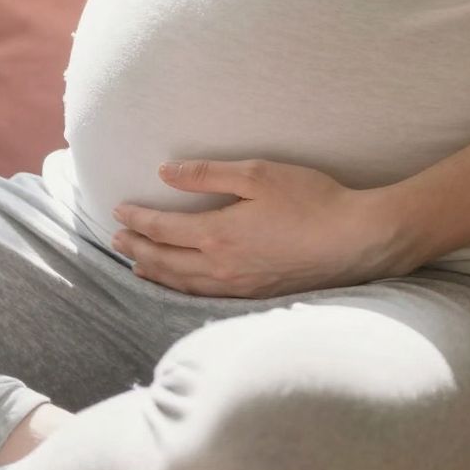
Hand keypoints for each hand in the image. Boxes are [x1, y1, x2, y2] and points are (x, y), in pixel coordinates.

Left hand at [108, 155, 419, 297]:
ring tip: (135, 264)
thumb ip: (208, 174)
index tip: (118, 210)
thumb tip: (166, 173)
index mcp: (217, 234)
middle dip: (137, 248)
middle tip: (115, 239)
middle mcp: (221, 266)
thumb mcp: (257, 174)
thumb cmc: (310, 200)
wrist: (354, 240)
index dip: (137, 220)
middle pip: (165, 260)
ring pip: (181, 283)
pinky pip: (204, 296)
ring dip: (154, 271)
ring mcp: (238, 285)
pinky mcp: (255, 295)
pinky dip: (180, 289)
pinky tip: (179, 285)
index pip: (163, 229)